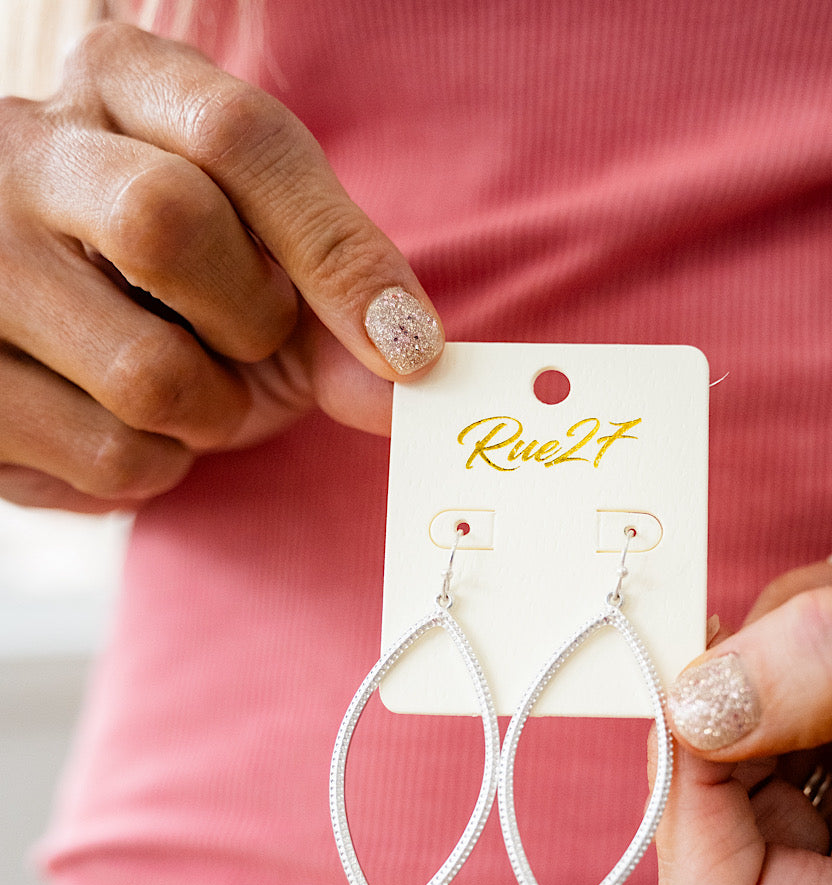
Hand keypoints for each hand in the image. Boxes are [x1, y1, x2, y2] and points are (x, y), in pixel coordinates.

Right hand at [0, 22, 443, 511]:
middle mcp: (20, 150)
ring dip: (211, 414)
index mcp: (117, 86)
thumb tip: (406, 380)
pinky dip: (160, 465)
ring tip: (188, 386)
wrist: (57, 348)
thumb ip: (339, 309)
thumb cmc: (183, 292)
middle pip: (163, 223)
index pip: (238, 135)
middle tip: (255, 342)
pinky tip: (130, 423)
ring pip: (143, 371)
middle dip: (251, 320)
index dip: (336, 251)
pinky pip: (111, 455)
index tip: (406, 342)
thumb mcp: (267, 272)